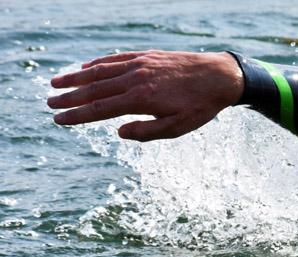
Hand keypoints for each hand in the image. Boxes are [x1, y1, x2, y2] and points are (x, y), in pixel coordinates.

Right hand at [48, 50, 244, 141]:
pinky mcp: (146, 56)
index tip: (58, 119)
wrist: (220, 76)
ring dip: (76, 77)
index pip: (100, 109)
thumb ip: (147, 132)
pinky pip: (116, 59)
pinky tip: (86, 68)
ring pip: (100, 71)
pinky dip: (98, 64)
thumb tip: (119, 132)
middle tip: (49, 102)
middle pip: (94, 89)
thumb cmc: (200, 107)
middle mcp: (135, 79)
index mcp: (140, 100)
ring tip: (57, 82)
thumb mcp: (178, 128)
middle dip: (70, 97)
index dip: (77, 115)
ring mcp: (140, 64)